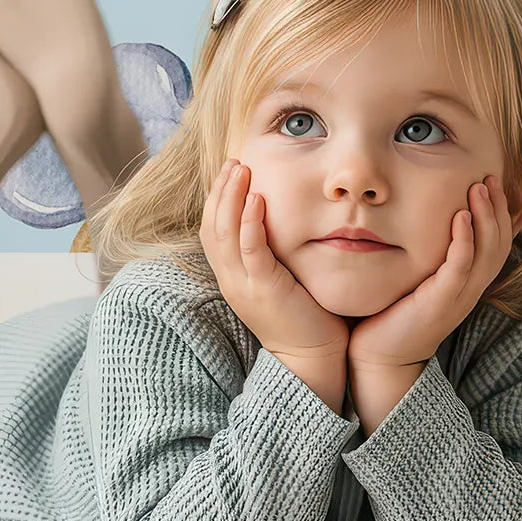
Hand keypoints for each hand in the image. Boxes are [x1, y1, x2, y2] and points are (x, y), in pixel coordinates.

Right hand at [200, 158, 349, 361]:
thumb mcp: (278, 279)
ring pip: (224, 234)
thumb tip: (279, 219)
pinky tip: (256, 199)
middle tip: (233, 162)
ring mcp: (243, 285)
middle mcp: (230, 279)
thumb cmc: (302, 316)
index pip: (212, 230)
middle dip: (220, 190)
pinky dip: (250, 222)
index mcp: (231, 276)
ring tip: (240, 170)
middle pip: (211, 226)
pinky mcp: (263, 289)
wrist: (310, 359)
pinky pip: (250, 251)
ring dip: (231, 198)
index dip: (217, 198)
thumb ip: (271, 252)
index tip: (230, 171)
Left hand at [346, 174, 518, 368]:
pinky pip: (460, 268)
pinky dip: (464, 241)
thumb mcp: (416, 278)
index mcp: (467, 283)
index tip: (492, 181)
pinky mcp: (440, 303)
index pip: (497, 243)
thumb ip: (426, 253)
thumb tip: (417, 216)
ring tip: (479, 188)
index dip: (500, 212)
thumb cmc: (392, 314)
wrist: (379, 357)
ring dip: (486, 217)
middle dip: (498, 207)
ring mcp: (458, 297)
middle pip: (499, 244)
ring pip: (487, 253)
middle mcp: (469, 289)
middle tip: (490, 177)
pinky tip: (460, 217)